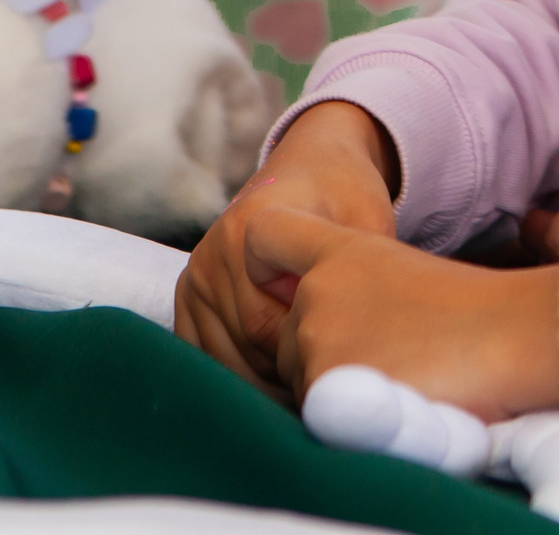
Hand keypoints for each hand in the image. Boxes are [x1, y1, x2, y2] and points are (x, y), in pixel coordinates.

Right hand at [175, 102, 398, 396]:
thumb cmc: (345, 195)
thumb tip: (370, 328)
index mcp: (247, 232)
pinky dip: (239, 377)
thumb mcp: (366, 219)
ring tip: (312, 389)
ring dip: (263, 385)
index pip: (268, 327)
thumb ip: (363, 265)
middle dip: (288, 376)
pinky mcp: (188, 296)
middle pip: (244, 348)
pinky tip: (279, 384)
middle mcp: (210, 255)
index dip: (307, 357)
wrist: (312, 168)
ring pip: (223, 360)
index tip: (342, 366)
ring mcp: (194, 278)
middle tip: (332, 391)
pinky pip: (205, 356)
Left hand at [247, 207, 558, 420]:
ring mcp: (315, 339)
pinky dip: (349, 418)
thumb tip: (334, 330)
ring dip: (337, 389)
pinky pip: (317, 415)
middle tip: (394, 357)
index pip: (267, 236)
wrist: (514, 336)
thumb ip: (357, 295)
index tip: (282, 280)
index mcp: (342, 249)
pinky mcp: (323, 388)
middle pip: (288, 337)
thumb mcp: (406, 279)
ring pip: (300, 380)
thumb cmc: (479, 315)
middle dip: (324, 354)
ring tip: (404, 378)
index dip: (265, 259)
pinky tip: (396, 400)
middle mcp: (316, 290)